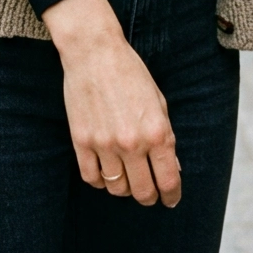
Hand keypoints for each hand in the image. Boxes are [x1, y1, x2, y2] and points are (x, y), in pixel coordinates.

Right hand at [44, 0, 179, 205]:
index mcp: (157, 133)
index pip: (168, 181)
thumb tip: (171, 169)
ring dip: (124, 188)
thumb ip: (166, 137)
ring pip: (117, 188)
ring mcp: (104, 144)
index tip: (170, 199)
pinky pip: (91, 177)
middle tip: (149, 193)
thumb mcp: (159, 102)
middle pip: (143, 192)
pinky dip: (100, 180)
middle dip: (149, 197)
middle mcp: (132, 143)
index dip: (172, 196)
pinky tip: (106, 170)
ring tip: (126, 176)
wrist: (94, 52)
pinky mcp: (81, 141)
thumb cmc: (130, 73)